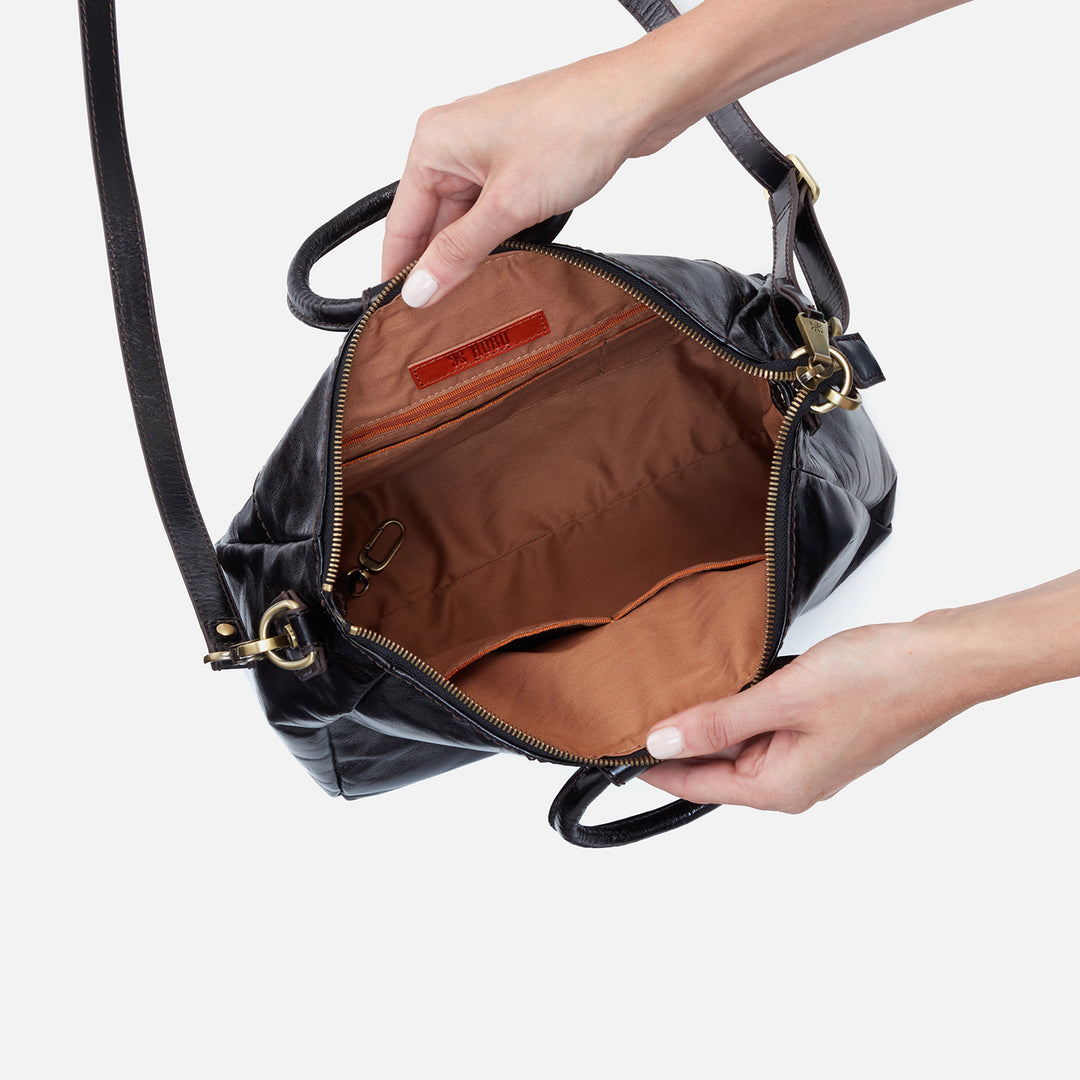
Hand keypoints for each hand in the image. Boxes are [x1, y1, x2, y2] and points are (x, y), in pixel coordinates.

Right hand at [381, 51, 662, 308]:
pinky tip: (509, 261)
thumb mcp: (508, 206)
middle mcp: (453, 143)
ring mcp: (487, 151)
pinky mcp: (517, 161)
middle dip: (441, 266)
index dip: (400, 272)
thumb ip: (459, 253)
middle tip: (446, 317)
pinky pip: (492, 210)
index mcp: (434, 144)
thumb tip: (419, 289)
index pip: (401, 224)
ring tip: (479, 294)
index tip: (403, 315)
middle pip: (431, 224)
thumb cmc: (574, 128)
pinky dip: (497, 237)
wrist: (637, 101)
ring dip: (473, 253)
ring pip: (464, 220)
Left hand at [641, 611, 986, 812]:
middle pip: (715, 766)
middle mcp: (794, 781)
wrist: (941, 660)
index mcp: (779, 787)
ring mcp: (810, 757)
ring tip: (673, 690)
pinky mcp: (822, 731)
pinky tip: (728, 680)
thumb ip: (718, 721)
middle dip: (678, 740)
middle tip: (634, 708)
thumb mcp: (782, 698)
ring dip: (711, 719)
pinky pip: (765, 726)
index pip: (694, 785)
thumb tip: (661, 741)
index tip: (611, 752)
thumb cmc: (878, 681)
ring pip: (740, 743)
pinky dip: (742, 707)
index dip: (651, 767)